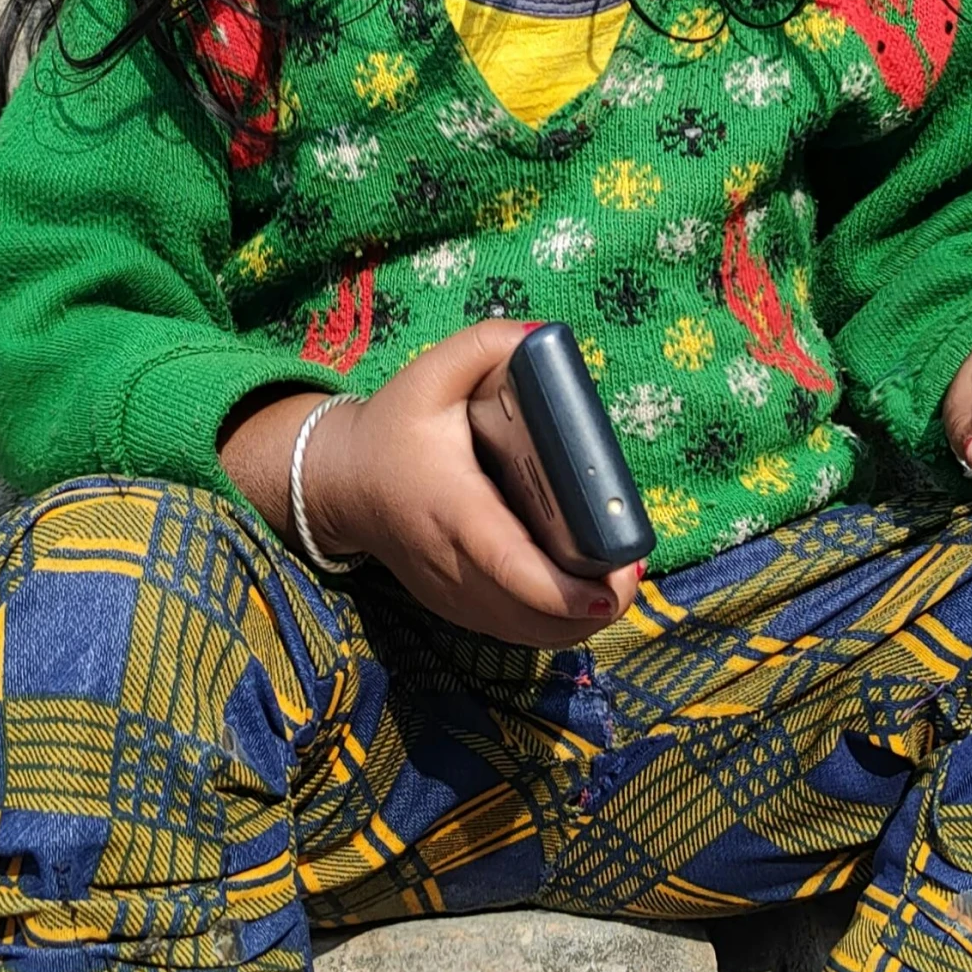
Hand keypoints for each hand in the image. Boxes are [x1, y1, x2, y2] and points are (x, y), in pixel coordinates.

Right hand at [225, 321, 641, 647]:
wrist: (342, 483)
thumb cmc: (395, 427)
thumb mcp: (430, 373)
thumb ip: (486, 345)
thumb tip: (544, 339)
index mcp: (452, 505)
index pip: (506, 559)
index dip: (560, 586)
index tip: (609, 588)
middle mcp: (452, 563)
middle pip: (528, 611)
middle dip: (589, 607)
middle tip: (629, 578)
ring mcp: (453, 595)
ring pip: (525, 632)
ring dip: (578, 621)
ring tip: (616, 585)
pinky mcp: (457, 609)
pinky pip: (512, 630)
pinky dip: (553, 623)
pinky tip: (584, 596)